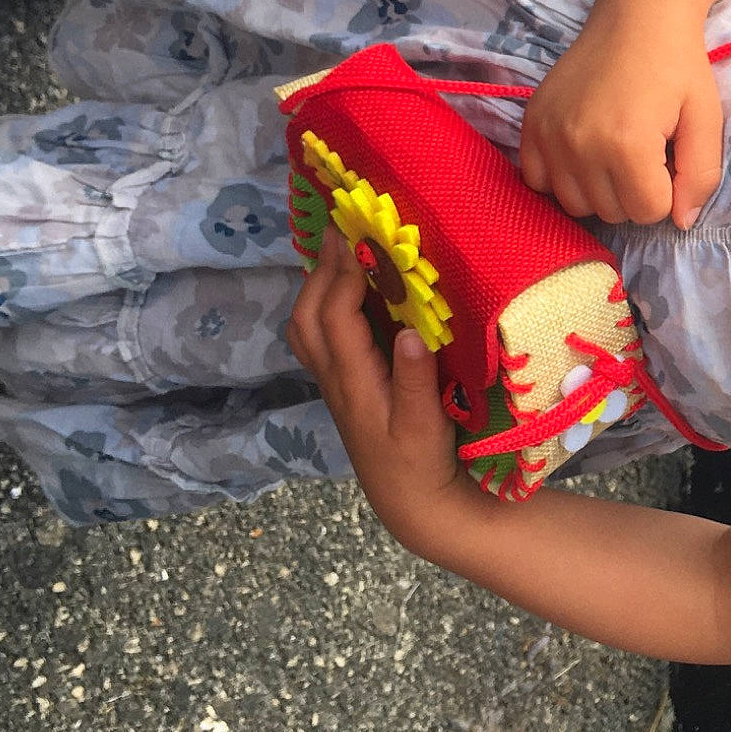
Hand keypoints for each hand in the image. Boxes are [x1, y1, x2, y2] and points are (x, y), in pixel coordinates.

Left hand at [288, 233, 472, 546]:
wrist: (409, 501)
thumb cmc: (420, 462)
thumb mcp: (426, 424)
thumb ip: (416, 379)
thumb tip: (410, 332)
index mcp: (354, 382)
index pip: (336, 319)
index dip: (344, 277)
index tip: (360, 238)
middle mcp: (334, 379)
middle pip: (309, 316)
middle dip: (321, 270)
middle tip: (340, 230)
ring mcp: (333, 385)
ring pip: (304, 327)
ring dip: (314, 286)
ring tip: (335, 254)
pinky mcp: (342, 389)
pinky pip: (315, 339)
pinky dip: (319, 307)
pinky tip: (340, 294)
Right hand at [519, 9, 722, 227]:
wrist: (637, 15)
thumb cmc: (678, 66)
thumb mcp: (706, 118)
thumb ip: (701, 175)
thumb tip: (682, 222)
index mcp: (627, 144)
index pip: (649, 212)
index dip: (667, 191)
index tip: (668, 157)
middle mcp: (580, 144)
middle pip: (611, 212)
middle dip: (634, 191)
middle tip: (644, 149)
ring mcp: (550, 134)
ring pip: (575, 204)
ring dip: (599, 189)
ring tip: (615, 150)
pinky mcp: (531, 122)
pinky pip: (539, 181)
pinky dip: (561, 176)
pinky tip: (583, 151)